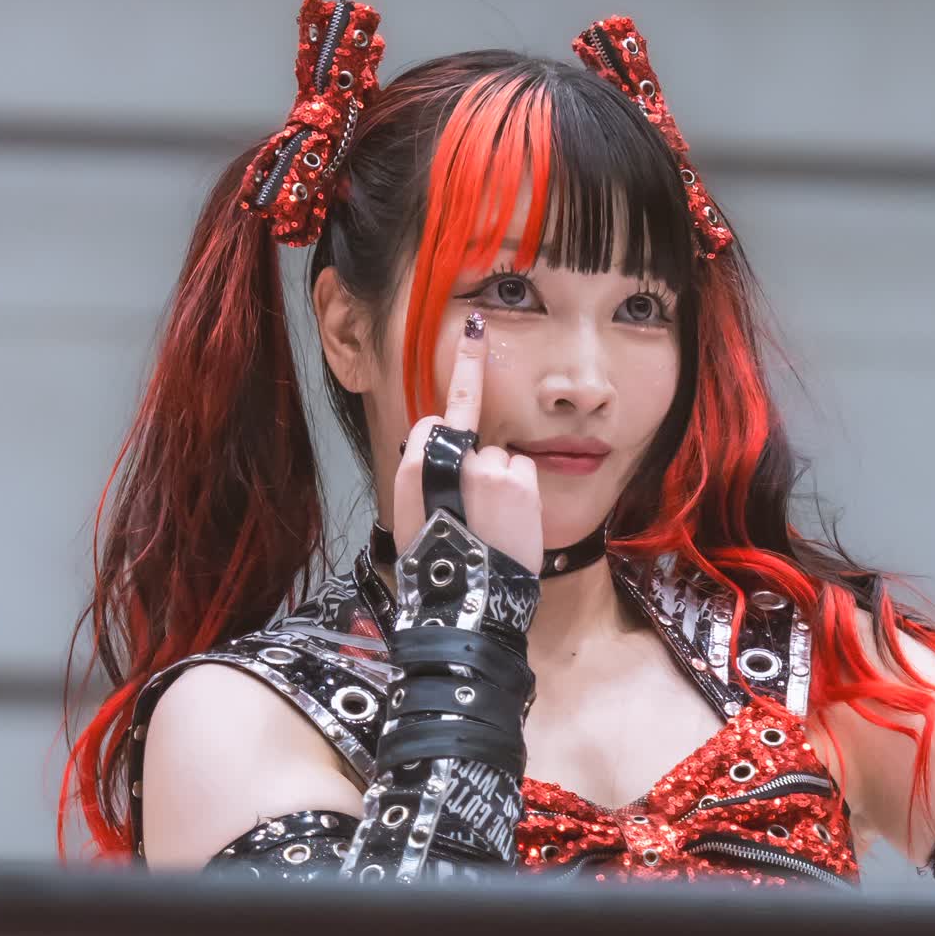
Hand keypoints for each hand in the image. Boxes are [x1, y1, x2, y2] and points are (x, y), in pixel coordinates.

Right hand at [393, 315, 543, 576]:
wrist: (468, 602)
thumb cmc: (439, 569)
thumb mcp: (412, 518)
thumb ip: (425, 476)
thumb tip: (441, 446)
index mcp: (413, 465)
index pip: (437, 419)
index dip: (456, 399)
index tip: (477, 333)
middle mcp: (446, 454)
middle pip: (471, 438)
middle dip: (476, 468)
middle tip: (476, 513)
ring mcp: (484, 462)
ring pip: (500, 456)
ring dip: (502, 485)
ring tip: (494, 526)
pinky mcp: (515, 476)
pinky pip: (523, 470)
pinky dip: (522, 492)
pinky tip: (511, 522)